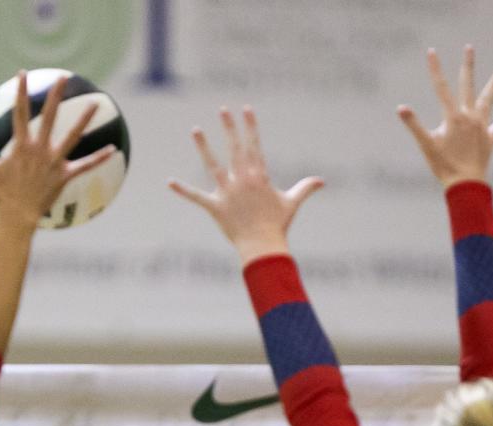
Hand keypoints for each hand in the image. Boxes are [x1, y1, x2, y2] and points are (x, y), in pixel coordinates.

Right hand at [0, 71, 115, 229]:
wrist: (16, 217)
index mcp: (21, 145)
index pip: (20, 112)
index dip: (20, 92)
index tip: (22, 74)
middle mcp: (39, 150)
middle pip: (49, 117)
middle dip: (55, 95)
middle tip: (63, 77)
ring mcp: (53, 163)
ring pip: (72, 136)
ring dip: (84, 119)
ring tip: (96, 104)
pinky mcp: (64, 176)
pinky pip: (85, 166)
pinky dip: (99, 158)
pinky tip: (113, 150)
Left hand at [169, 107, 323, 264]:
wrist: (263, 248)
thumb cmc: (278, 226)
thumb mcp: (292, 203)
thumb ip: (305, 188)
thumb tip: (322, 181)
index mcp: (259, 176)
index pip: (254, 145)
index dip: (250, 126)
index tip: (245, 108)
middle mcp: (243, 180)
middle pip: (235, 149)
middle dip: (229, 128)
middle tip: (222, 109)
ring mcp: (228, 193)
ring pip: (213, 166)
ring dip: (204, 147)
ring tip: (195, 129)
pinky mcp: (216, 208)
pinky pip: (197, 197)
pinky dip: (183, 191)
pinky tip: (170, 182)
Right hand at [397, 45, 492, 188]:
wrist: (466, 184)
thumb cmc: (444, 166)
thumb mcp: (426, 145)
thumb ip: (414, 125)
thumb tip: (400, 108)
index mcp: (453, 117)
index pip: (441, 88)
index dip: (435, 69)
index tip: (431, 52)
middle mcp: (470, 117)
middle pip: (468, 85)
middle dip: (467, 66)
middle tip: (469, 48)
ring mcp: (482, 126)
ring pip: (489, 100)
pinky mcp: (490, 138)